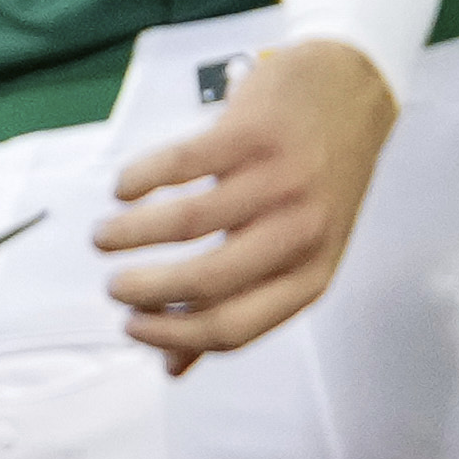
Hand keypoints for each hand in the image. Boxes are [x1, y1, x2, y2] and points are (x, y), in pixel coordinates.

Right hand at [98, 33, 400, 368]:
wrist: (353, 90)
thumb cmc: (318, 180)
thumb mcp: (297, 250)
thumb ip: (238, 304)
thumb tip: (172, 368)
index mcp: (312, 273)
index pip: (235, 328)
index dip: (172, 336)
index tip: (131, 326)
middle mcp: (301, 232)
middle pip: (206, 282)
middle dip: (143, 292)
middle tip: (113, 287)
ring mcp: (280, 180)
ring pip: (185, 223)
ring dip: (129, 235)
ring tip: (104, 238)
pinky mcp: (254, 132)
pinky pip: (178, 164)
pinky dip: (139, 181)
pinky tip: (125, 189)